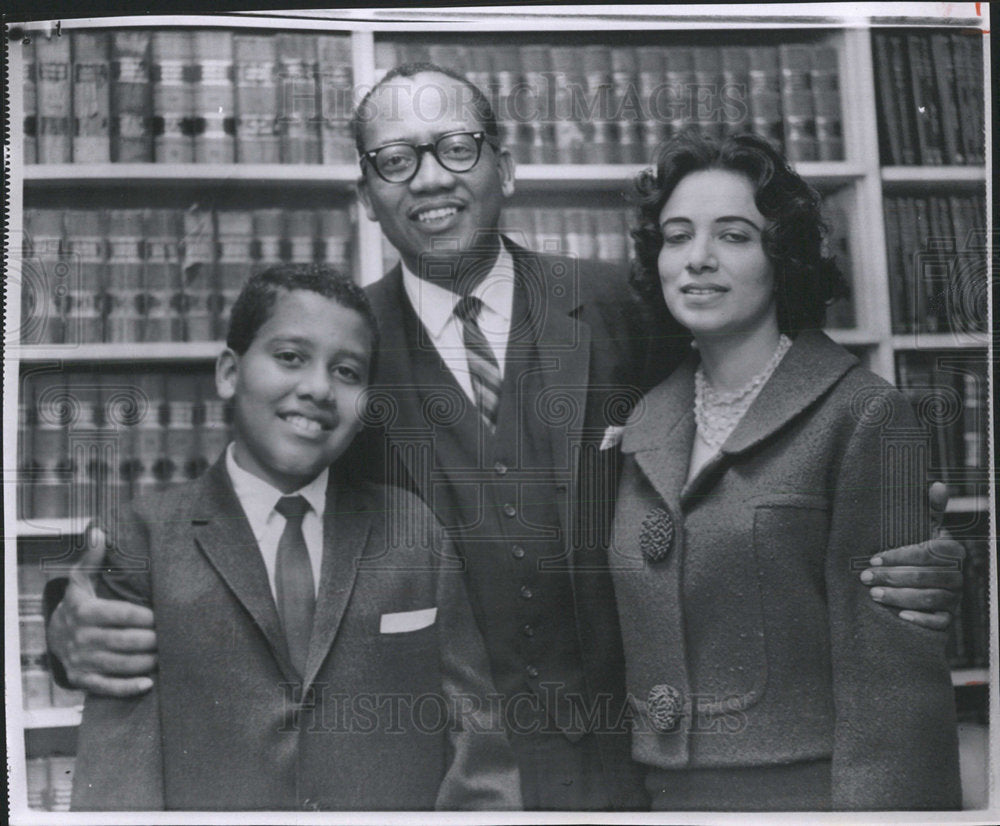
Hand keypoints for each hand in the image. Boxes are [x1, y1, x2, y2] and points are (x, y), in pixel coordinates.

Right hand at [46, 526, 157, 696]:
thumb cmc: (78, 604)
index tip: (162, 616)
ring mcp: (81, 661)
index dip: (145, 616)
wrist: (53, 636)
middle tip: (172, 636)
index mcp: (84, 611)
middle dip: (152, 640)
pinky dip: (128, 687)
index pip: (120, 614)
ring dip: (147, 661)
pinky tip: (149, 683)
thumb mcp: (81, 580)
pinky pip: (107, 687)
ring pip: (120, 664)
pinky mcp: (83, 679)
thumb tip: (98, 530)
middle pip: (124, 641)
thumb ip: (93, 559)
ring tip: (167, 654)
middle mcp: (81, 638)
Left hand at [860, 482, 963, 630]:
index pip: (927, 553)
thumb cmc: (917, 551)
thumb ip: (929, 509)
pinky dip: (922, 619)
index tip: (873, 558)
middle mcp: (957, 575)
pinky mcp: (948, 618)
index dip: (899, 556)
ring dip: (901, 597)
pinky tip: (901, 616)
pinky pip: (940, 622)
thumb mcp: (922, 529)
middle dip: (893, 577)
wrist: (920, 582)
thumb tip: (937, 485)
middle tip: (865, 577)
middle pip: (927, 577)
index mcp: (951, 551)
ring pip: (931, 598)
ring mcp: (955, 598)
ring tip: (874, 594)